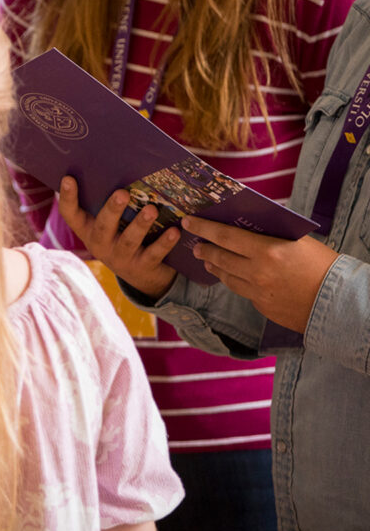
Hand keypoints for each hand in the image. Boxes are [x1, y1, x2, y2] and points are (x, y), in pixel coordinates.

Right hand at [58, 176, 177, 299]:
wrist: (141, 274)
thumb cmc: (123, 234)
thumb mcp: (111, 222)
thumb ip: (109, 201)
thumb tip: (118, 166)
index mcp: (88, 229)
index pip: (70, 213)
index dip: (67, 197)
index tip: (68, 178)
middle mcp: (100, 245)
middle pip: (103, 227)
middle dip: (113, 209)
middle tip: (123, 193)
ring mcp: (121, 258)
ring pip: (129, 241)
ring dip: (140, 224)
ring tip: (152, 209)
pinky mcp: (142, 267)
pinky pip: (154, 254)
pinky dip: (165, 242)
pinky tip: (174, 230)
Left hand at [181, 215, 337, 333]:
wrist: (340, 302)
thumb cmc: (323, 265)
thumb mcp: (296, 241)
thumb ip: (269, 235)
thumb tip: (246, 226)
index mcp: (267, 251)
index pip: (225, 236)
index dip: (204, 228)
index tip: (189, 222)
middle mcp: (257, 273)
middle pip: (220, 258)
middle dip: (205, 249)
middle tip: (196, 244)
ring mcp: (258, 293)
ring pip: (227, 277)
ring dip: (215, 267)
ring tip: (208, 260)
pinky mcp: (262, 307)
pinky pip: (242, 292)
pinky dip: (235, 282)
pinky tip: (233, 277)